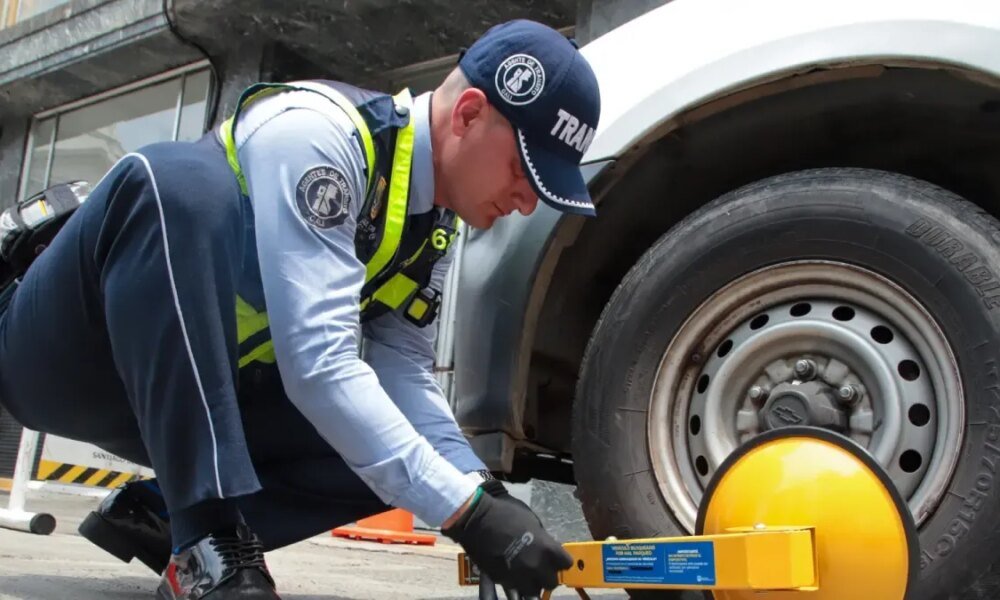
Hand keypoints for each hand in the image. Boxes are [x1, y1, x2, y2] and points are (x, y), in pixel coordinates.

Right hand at [442, 480, 572, 594]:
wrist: (477, 520)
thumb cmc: (506, 513)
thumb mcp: (531, 520)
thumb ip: (542, 538)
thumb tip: (545, 548)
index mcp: (547, 550)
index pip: (566, 564)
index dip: (561, 561)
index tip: (556, 559)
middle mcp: (536, 567)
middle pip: (552, 582)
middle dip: (547, 576)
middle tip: (541, 569)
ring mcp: (519, 577)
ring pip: (534, 592)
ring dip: (532, 585)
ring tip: (526, 576)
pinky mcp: (502, 581)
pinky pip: (514, 590)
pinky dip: (515, 586)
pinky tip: (512, 576)